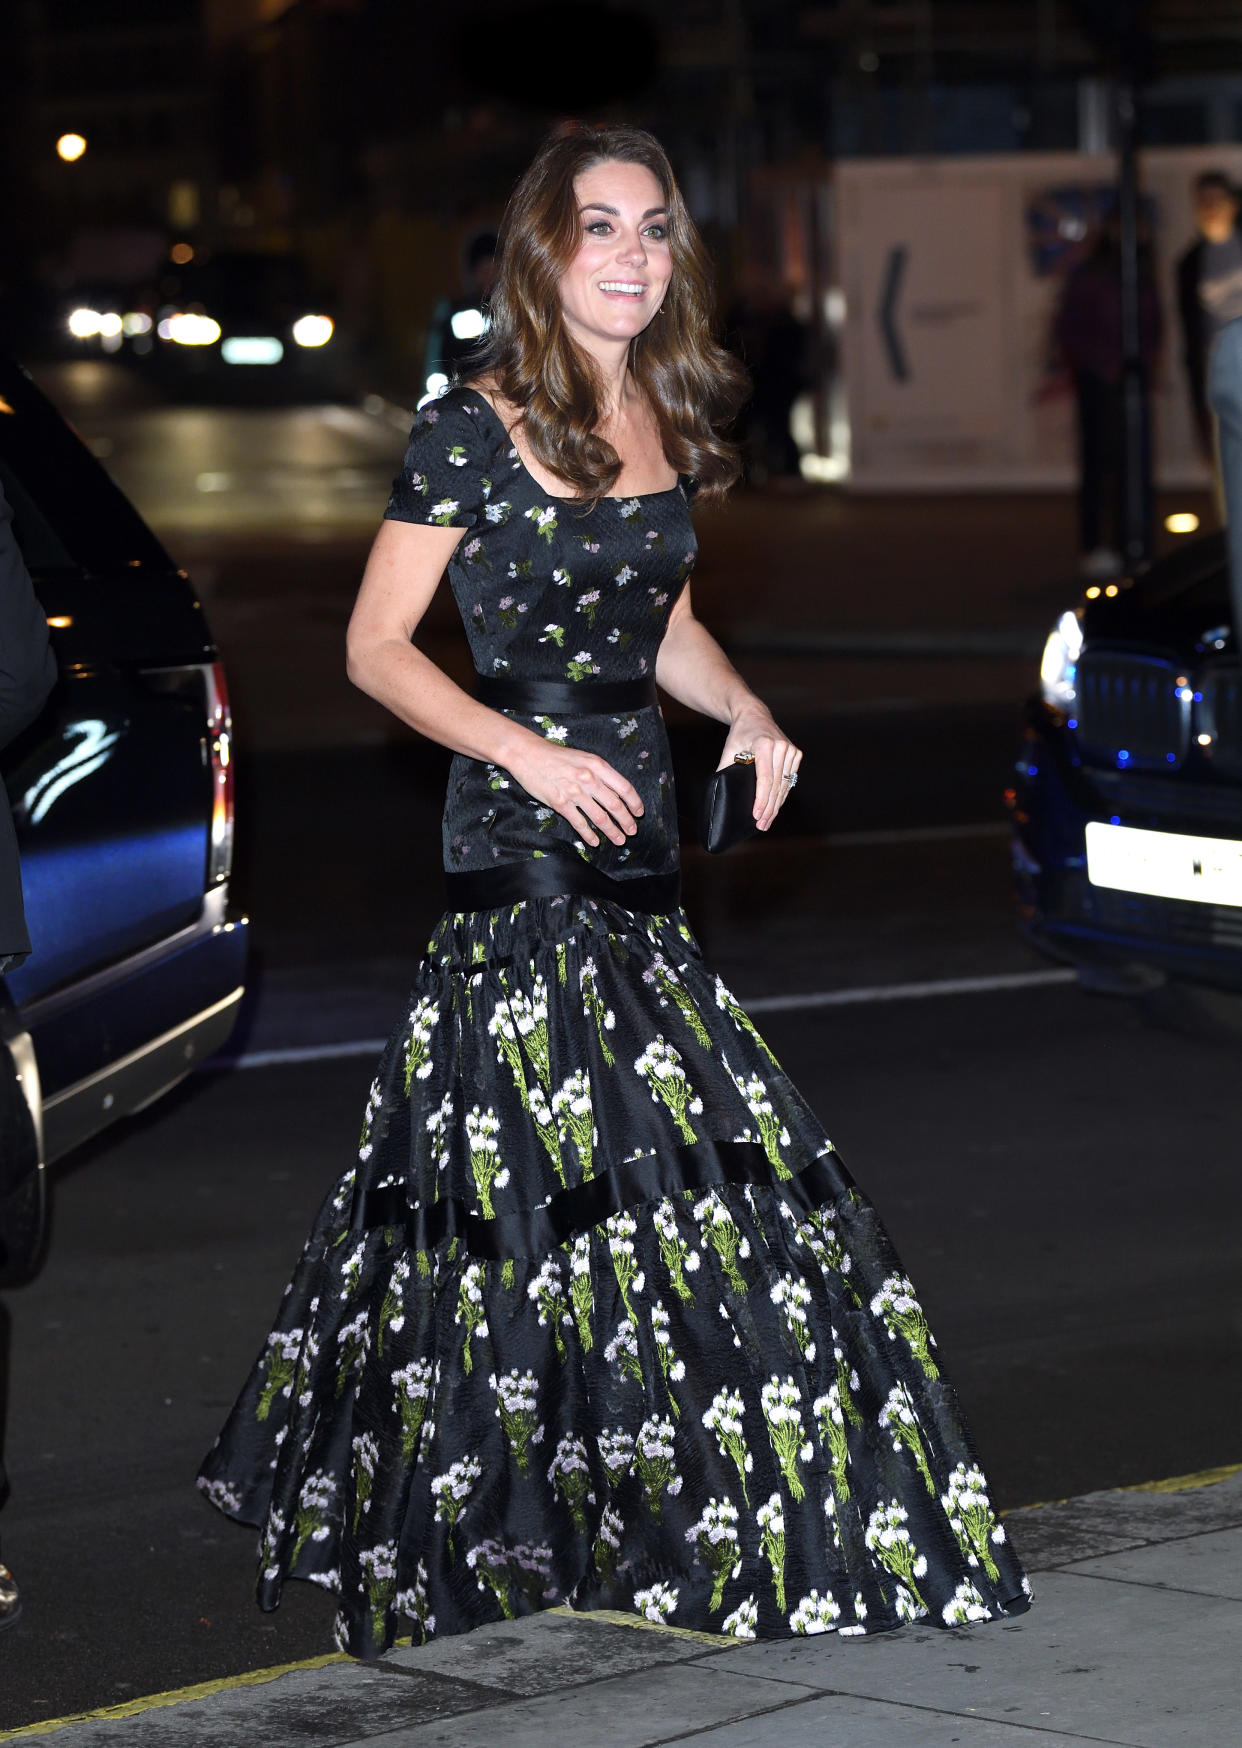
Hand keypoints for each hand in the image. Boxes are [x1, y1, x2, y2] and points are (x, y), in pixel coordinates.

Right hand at [508, 736, 644, 847]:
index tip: (639, 812)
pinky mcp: (560, 803)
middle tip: (632, 831)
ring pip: (599, 817)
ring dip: (611, 831)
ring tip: (619, 840)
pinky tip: (594, 842)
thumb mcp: (583, 757)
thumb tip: (615, 792)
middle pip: (614, 805)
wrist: (528, 754)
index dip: (634, 802)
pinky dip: (589, 835)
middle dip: (626, 821)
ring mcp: (574, 792)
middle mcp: (589, 778)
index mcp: (597, 765)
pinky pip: (579, 823)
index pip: (624, 787)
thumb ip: (599, 773)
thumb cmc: (556, 756)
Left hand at [719, 702, 802, 831]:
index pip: (765, 778)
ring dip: (776, 805)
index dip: (762, 799)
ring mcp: (791, 750)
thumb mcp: (729, 751)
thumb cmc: (739, 734)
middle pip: (776, 785)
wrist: (754, 716)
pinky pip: (789, 779)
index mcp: (764, 745)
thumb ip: (725, 771)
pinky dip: (782, 795)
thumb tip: (721, 794)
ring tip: (767, 821)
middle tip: (761, 824)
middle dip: (769, 808)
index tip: (757, 815)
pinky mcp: (796, 754)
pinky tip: (775, 807)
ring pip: (784, 785)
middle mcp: (781, 747)